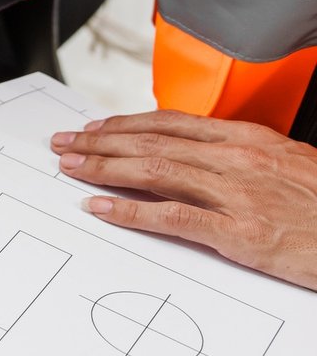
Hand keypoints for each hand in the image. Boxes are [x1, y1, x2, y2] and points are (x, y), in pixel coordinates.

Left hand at [53, 110, 316, 289]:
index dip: (126, 123)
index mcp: (251, 139)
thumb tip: (201, 160)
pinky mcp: (241, 232)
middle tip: (64, 144)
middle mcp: (239, 159)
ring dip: (103, 168)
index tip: (95, 127)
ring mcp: (239, 194)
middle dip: (101, 142)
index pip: (172, 123)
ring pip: (153, 170)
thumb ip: (245, 160)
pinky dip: (130, 211)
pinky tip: (100, 208)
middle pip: (153, 142)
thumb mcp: (290, 166)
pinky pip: (172, 216)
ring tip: (70, 168)